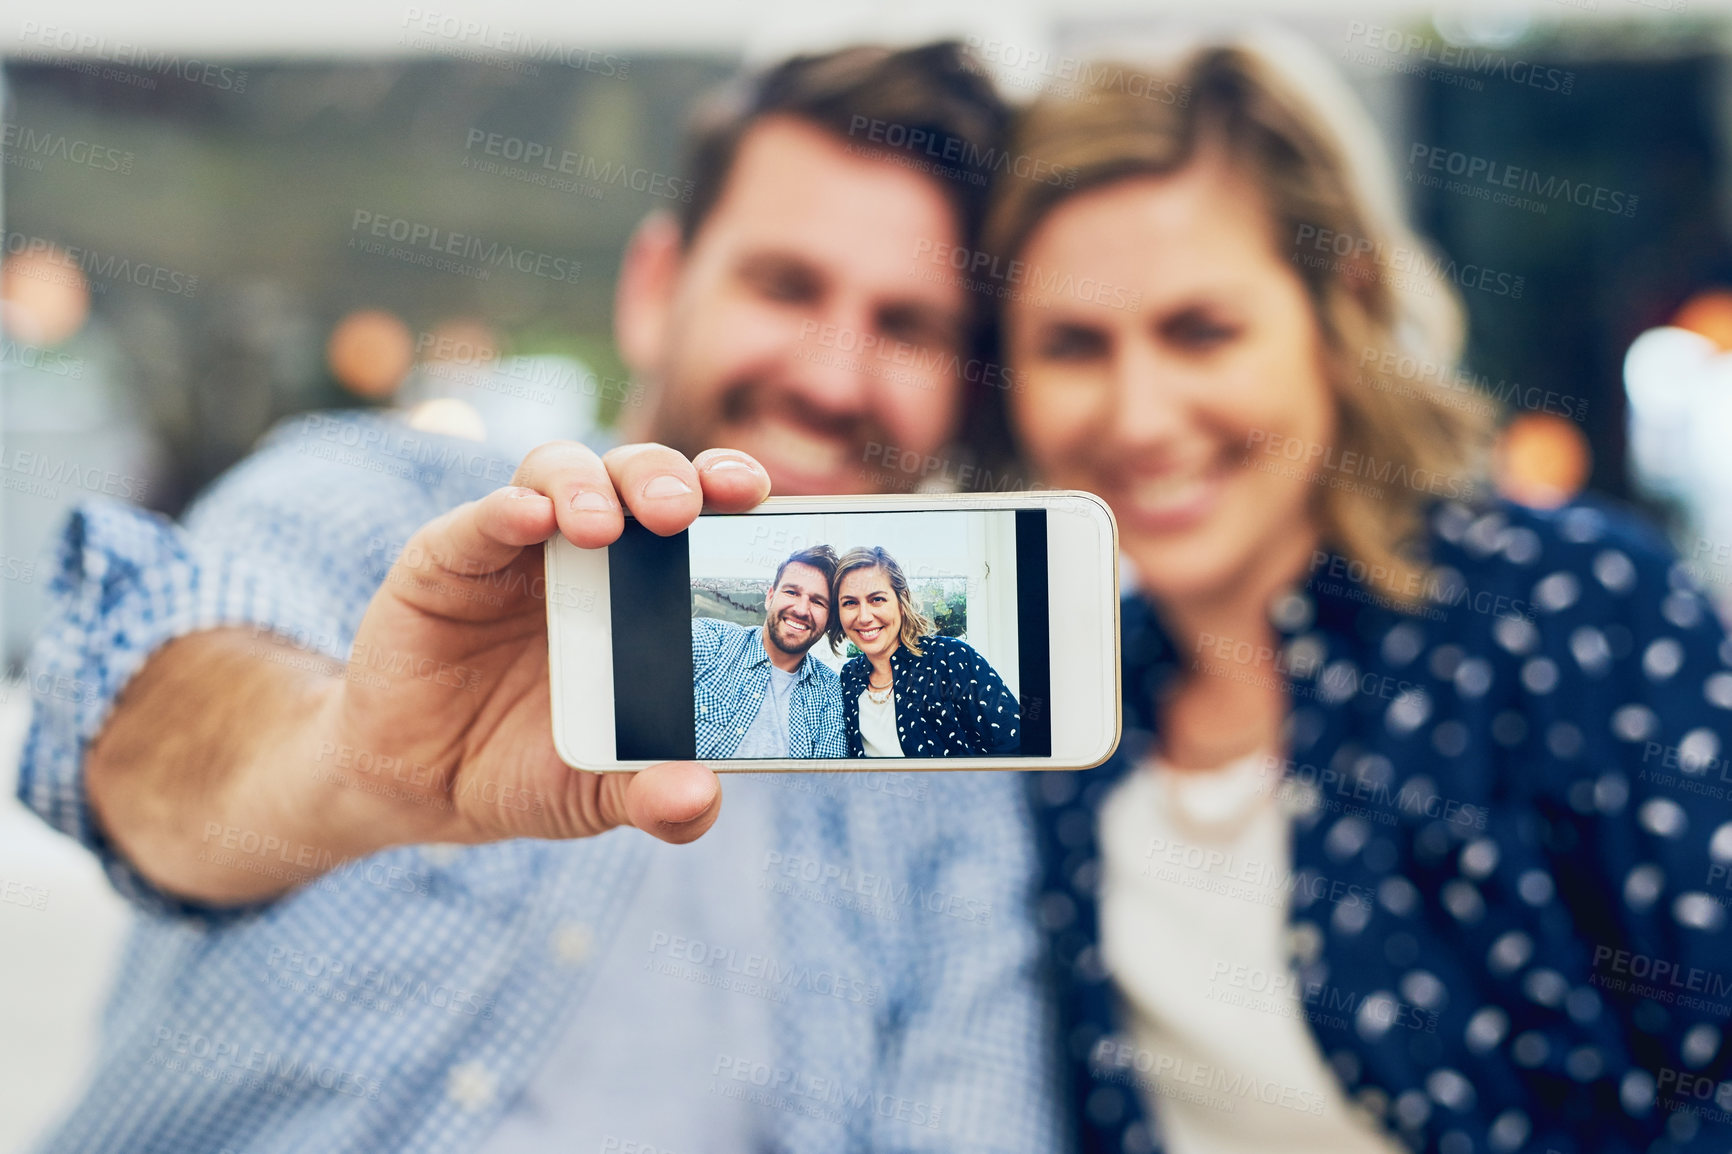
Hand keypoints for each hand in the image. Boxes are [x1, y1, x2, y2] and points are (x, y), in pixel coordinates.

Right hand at [328, 442, 769, 847]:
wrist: (421, 787)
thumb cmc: (528, 767)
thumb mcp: (598, 795)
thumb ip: (654, 800)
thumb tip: (697, 801)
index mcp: (647, 589)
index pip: (699, 515)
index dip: (728, 490)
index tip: (756, 496)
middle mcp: (587, 551)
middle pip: (635, 476)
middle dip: (664, 477)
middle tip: (680, 511)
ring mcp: (516, 548)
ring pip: (559, 473)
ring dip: (587, 485)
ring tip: (601, 526)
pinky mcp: (446, 559)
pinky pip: (479, 519)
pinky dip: (504, 510)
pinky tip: (526, 518)